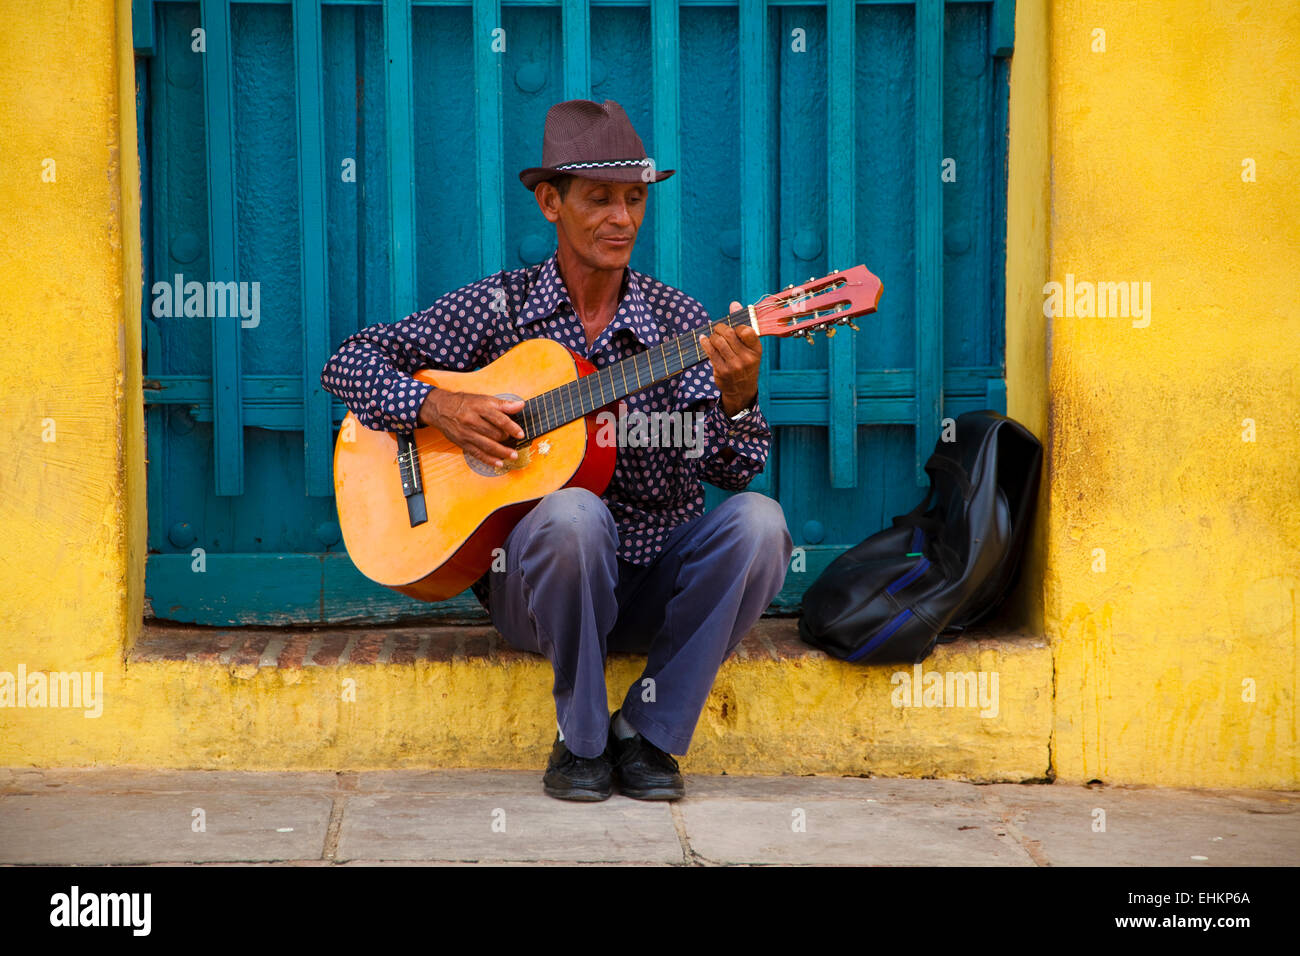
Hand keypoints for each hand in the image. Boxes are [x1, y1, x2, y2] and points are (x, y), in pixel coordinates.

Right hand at [419, 388, 525, 468]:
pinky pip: (477, 454)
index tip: (521, 434)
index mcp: (479, 407)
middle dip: (506, 438)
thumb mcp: (483, 399)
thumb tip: (520, 405)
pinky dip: (489, 460)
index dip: (512, 427)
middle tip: (513, 440)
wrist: (441, 408)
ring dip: (502, 452)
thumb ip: (503, 404)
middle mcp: (472, 420)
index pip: (499, 419)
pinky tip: (499, 463)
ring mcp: (466, 433)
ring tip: (513, 455)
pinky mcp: (462, 443)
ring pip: (487, 445)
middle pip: (494, 433)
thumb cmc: (465, 403)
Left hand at [699, 300, 759, 416]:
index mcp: (756, 350)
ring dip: (712, 336)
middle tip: (718, 329)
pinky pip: (710, 352)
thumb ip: (742, 325)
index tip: (734, 327)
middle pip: (729, 334)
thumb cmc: (746, 363)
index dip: (737, 326)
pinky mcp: (722, 371)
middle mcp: (746, 358)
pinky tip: (703, 340)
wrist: (742, 390)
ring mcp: (734, 366)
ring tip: (713, 337)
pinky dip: (705, 343)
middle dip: (720, 328)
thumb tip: (734, 303)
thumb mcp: (749, 347)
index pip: (747, 330)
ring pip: (718, 342)